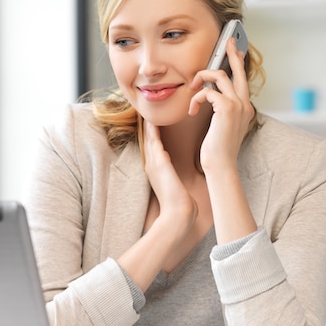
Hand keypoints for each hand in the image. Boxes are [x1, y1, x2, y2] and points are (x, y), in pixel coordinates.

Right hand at [143, 120, 196, 237]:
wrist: (177, 214)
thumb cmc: (180, 204)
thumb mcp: (176, 188)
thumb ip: (175, 180)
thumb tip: (180, 180)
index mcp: (155, 171)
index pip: (152, 149)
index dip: (151, 135)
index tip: (153, 123)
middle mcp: (151, 166)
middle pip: (147, 141)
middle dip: (146, 127)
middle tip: (145, 112)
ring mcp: (153, 164)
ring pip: (148, 139)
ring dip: (147, 126)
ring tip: (147, 112)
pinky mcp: (159, 163)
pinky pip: (154, 142)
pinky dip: (152, 131)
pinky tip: (152, 120)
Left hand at [188, 38, 253, 172]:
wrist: (220, 165)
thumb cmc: (217, 149)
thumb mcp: (221, 126)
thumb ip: (221, 110)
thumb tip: (211, 95)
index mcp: (244, 108)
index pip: (242, 80)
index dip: (238, 64)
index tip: (236, 51)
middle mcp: (244, 104)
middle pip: (238, 70)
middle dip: (231, 53)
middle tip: (227, 41)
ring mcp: (238, 105)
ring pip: (220, 76)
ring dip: (202, 78)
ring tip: (192, 88)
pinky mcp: (227, 108)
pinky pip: (208, 92)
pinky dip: (196, 99)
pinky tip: (191, 110)